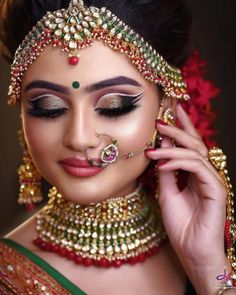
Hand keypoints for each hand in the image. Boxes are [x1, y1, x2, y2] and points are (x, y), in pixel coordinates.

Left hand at [145, 103, 227, 274]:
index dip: (183, 128)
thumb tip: (160, 150)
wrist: (191, 251)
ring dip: (173, 147)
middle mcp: (206, 174)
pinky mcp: (216, 189)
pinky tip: (163, 164)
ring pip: (196, 153)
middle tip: (161, 120)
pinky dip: (179, 163)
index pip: (190, 146)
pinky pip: (197, 168)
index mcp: (196, 175)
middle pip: (196, 144)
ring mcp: (212, 181)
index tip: (171, 112)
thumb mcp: (167, 193)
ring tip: (153, 147)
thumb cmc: (181, 225)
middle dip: (179, 129)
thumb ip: (166, 171)